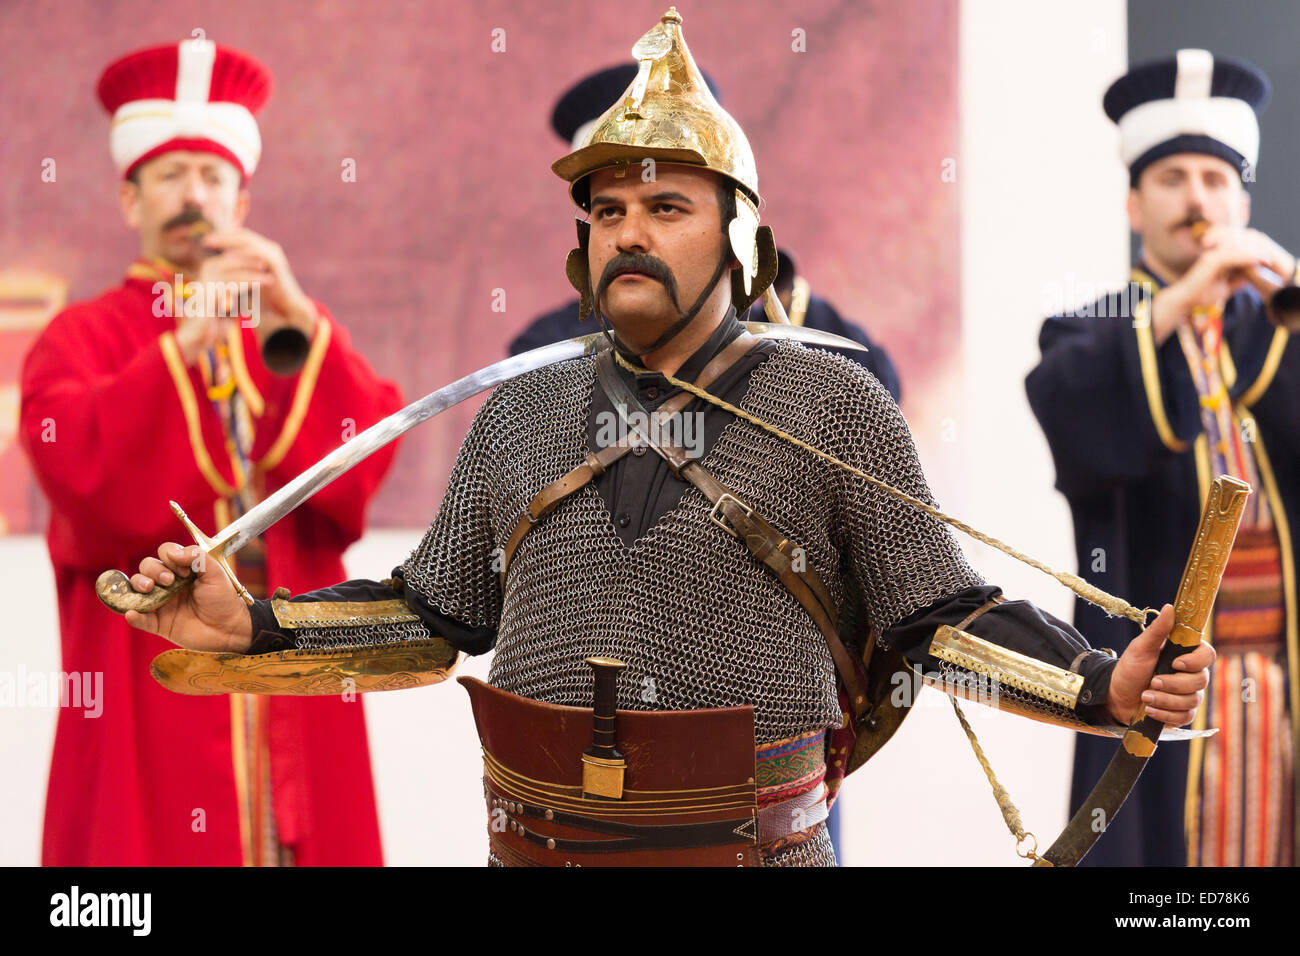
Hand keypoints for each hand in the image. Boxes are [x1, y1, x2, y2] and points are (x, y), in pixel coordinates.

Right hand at [124, 543, 253, 652]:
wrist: (230, 628)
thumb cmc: (223, 599)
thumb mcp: (216, 573)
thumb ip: (198, 557)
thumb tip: (173, 552)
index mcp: (183, 570)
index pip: (165, 553)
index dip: (169, 556)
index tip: (184, 569)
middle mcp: (169, 584)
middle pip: (147, 567)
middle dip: (152, 570)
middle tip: (168, 581)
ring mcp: (163, 604)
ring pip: (138, 590)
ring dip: (137, 585)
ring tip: (149, 589)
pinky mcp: (161, 624)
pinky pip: (141, 620)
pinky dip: (134, 617)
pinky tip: (132, 614)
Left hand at [200, 228, 317, 339]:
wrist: (287, 308)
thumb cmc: (267, 298)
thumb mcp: (249, 281)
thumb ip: (238, 271)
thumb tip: (218, 267)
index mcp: (263, 251)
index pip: (241, 237)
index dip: (223, 237)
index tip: (205, 241)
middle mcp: (269, 249)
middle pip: (243, 235)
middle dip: (223, 237)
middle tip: (206, 240)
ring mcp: (273, 254)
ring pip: (248, 240)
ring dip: (228, 241)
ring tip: (213, 243)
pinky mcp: (276, 262)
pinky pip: (256, 252)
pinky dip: (241, 252)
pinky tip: (227, 256)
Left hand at [1105, 604, 1214, 725]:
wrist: (1116, 695)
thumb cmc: (1130, 668)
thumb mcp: (1140, 648)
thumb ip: (1157, 631)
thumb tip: (1170, 607)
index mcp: (1184, 655)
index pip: (1208, 655)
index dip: (1196, 661)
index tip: (1176, 663)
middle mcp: (1191, 674)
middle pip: (1201, 680)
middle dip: (1174, 684)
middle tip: (1152, 682)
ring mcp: (1188, 695)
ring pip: (1192, 700)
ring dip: (1166, 700)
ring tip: (1145, 696)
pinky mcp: (1182, 713)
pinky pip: (1185, 716)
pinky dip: (1165, 714)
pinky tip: (1150, 709)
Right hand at [1152, 226, 1296, 344]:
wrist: (1184, 301)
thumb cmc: (1200, 296)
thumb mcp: (1225, 287)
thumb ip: (1238, 279)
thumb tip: (1252, 275)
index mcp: (1217, 258)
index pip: (1240, 251)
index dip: (1254, 253)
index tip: (1267, 261)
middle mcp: (1214, 253)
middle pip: (1241, 246)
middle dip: (1257, 250)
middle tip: (1269, 258)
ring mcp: (1212, 255)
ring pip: (1239, 247)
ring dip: (1254, 252)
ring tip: (1266, 258)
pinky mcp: (1211, 260)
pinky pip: (1233, 255)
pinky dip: (1247, 257)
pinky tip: (1257, 260)